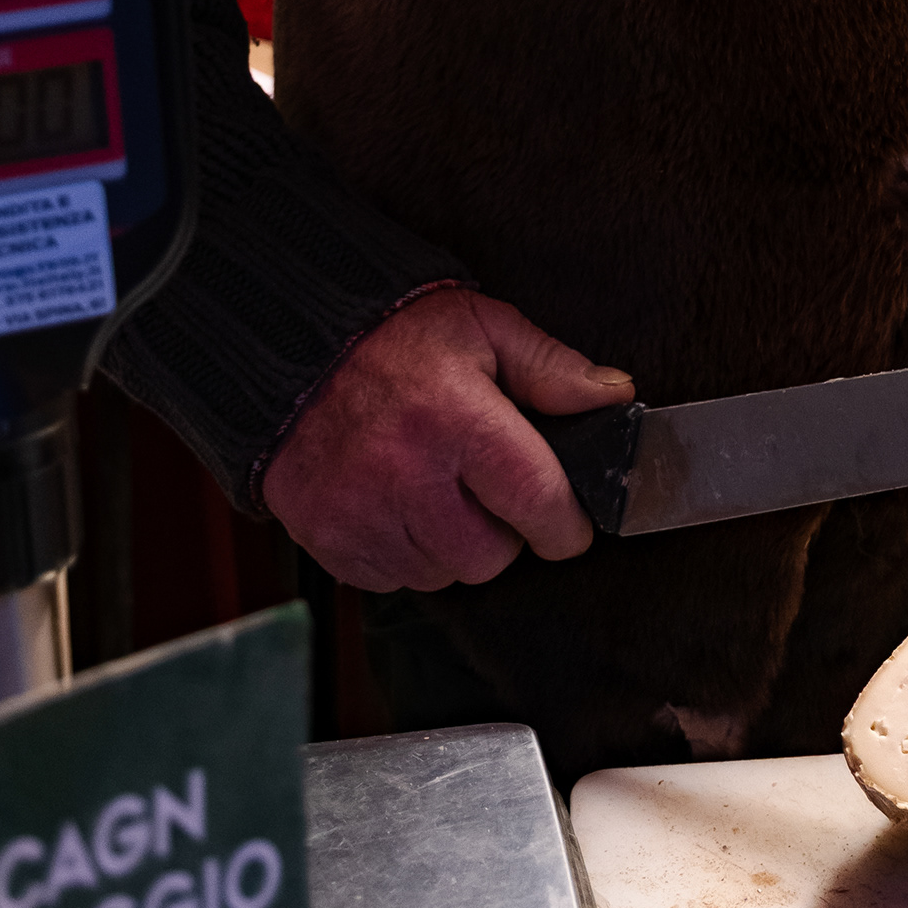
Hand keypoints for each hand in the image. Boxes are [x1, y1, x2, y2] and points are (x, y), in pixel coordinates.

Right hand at [262, 286, 634, 590]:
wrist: (295, 349)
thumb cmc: (395, 337)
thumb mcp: (484, 328)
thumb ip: (551, 369)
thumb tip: (612, 396)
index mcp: (456, 419)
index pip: (535, 501)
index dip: (566, 525)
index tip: (571, 525)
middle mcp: (406, 475)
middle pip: (489, 557)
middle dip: (504, 533)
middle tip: (490, 491)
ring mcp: (361, 513)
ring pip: (441, 575)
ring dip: (453, 546)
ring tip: (440, 490)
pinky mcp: (328, 538)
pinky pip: (391, 579)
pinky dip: (405, 554)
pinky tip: (400, 504)